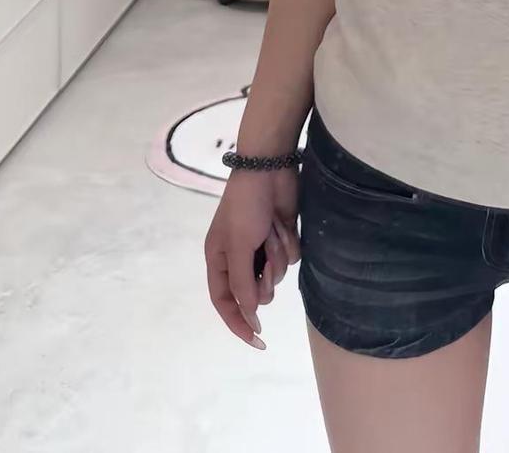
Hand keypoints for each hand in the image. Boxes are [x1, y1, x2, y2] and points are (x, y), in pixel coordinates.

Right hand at [204, 166, 300, 349]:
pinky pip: (290, 258)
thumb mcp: (239, 246)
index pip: (225, 302)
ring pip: (276, 275)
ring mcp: (261, 248)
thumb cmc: (246, 206)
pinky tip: (283, 223)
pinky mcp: (281, 238)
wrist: (270, 169)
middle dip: (265, 276)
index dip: (239, 322)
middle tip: (267, 255)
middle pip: (255, 291)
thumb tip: (249, 315)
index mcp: (218, 259)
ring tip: (273, 231)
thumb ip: (243, 283)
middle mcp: (239, 258)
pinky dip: (288, 243)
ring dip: (277, 256)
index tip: (258, 340)